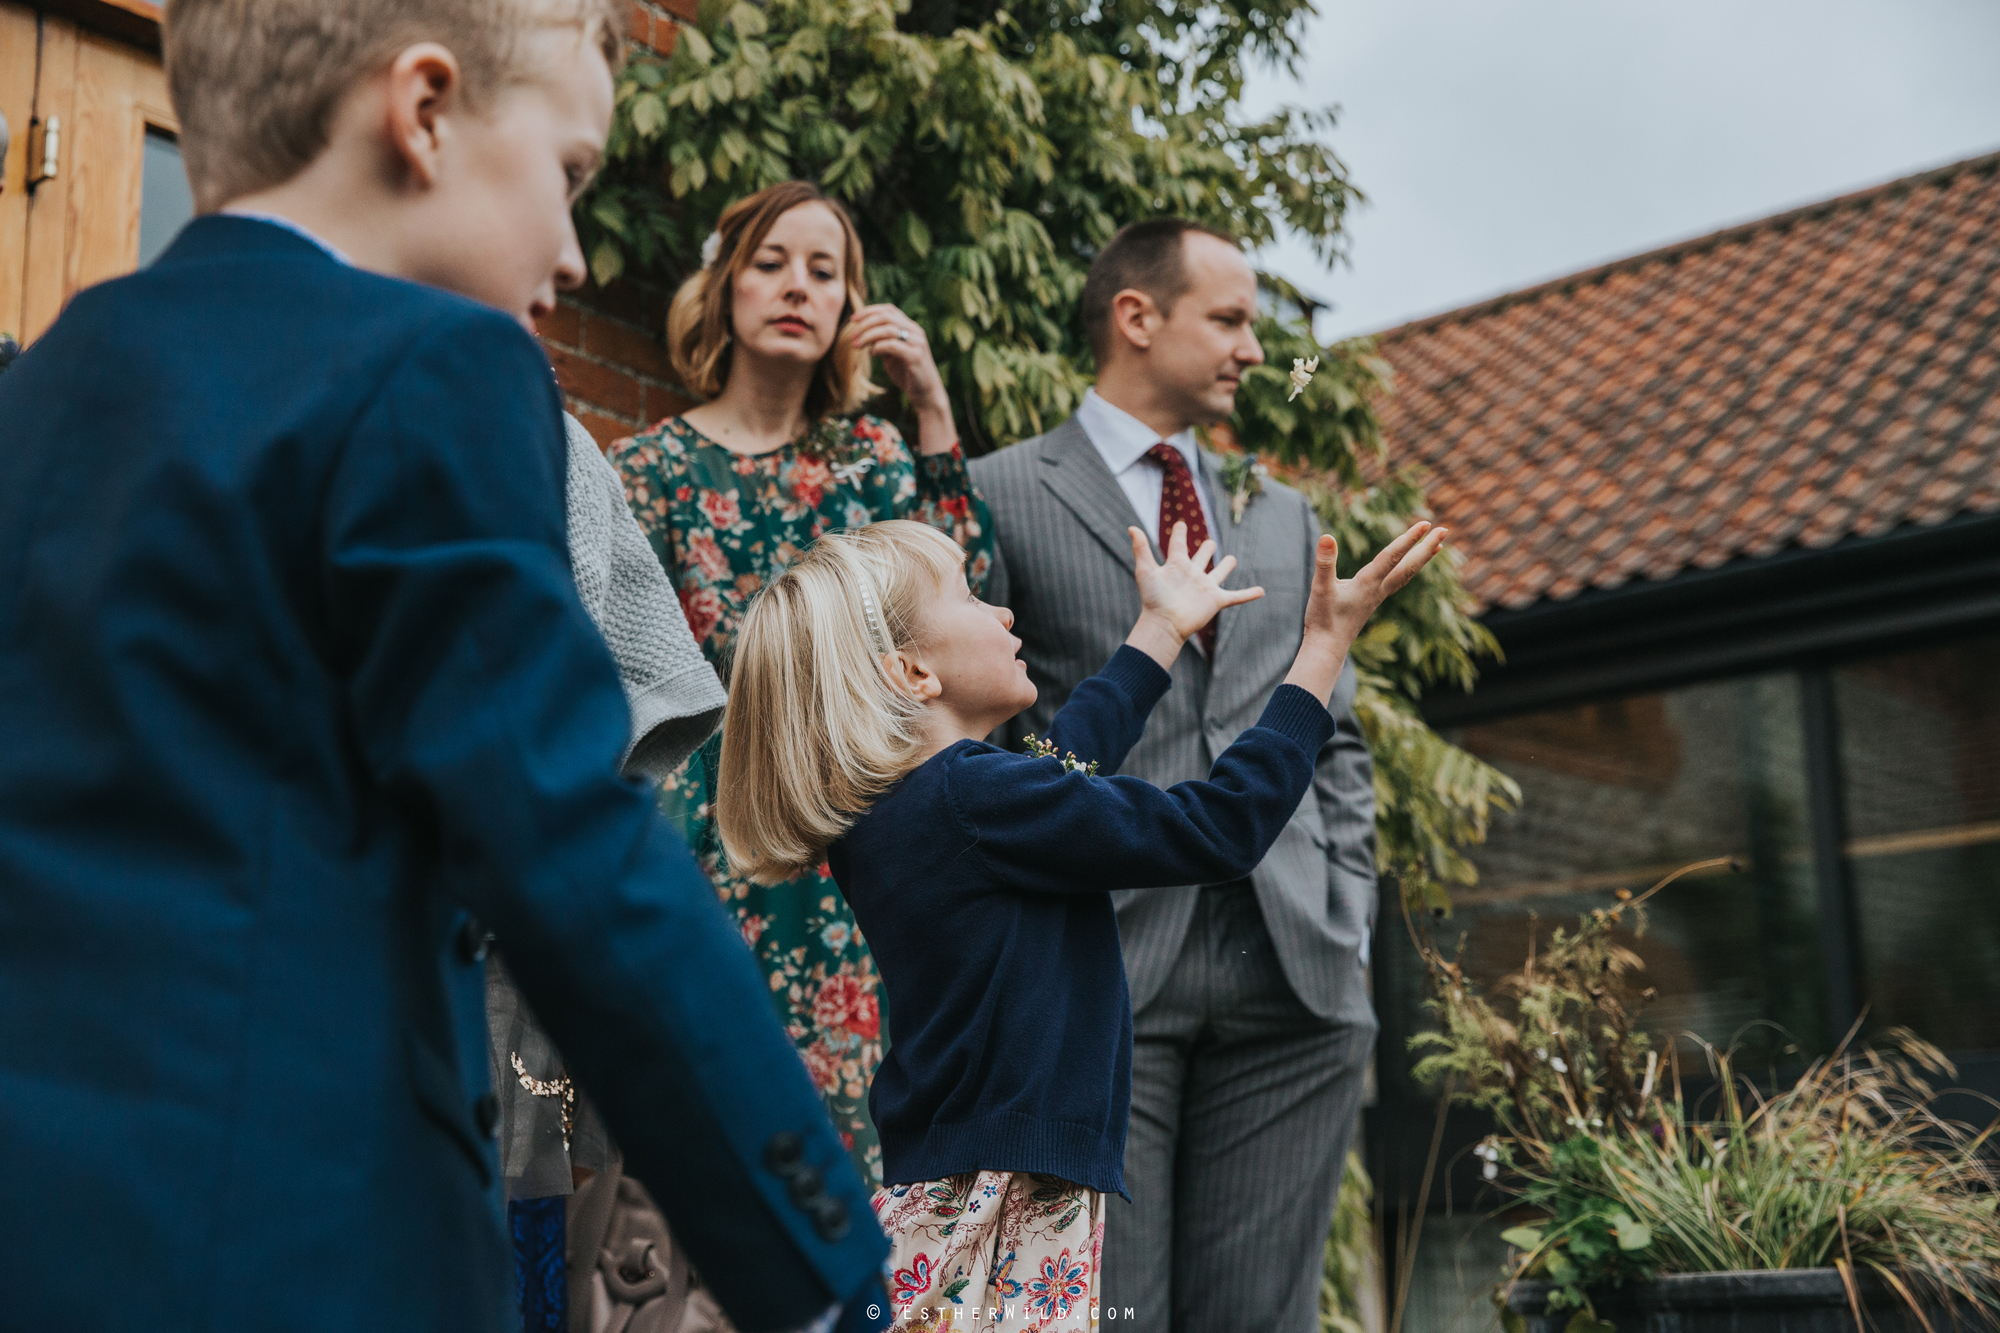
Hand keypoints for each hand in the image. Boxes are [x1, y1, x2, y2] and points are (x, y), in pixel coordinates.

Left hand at [847, 304, 951, 446]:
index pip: (889, 310)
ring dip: (868, 336)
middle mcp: (915, 331)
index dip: (869, 311)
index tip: (853, 320)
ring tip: (856, 345)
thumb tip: (863, 334)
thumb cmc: (907, 374)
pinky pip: (892, 345)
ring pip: (888, 330)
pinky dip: (878, 347)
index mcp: (910, 328)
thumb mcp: (892, 355)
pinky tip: (872, 354)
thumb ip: (882, 342)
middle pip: (886, 317)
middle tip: (851, 335)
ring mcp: (917, 343)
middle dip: (865, 323)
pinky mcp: (915, 356)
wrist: (926, 394)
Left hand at [1124, 522, 1265, 668]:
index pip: (1178, 544)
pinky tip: (1261, 591)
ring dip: (1225, 567)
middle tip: (1210, 542)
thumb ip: (1141, 549)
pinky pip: (1236, 596)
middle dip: (1206, 549)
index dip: (1179, 533)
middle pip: (1202, 557)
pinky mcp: (1216, 601)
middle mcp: (1192, 574)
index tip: (1180, 524)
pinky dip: (1249, 594)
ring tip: (1231, 559)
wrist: (1165, 624)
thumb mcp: (1145, 570)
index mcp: (1176, 565)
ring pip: (1219, 573)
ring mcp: (1205, 588)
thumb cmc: (1153, 599)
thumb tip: (1131, 527)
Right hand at [1284, 522, 1448, 701]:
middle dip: (1425, 547)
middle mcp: (1378, 589)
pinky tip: (1408, 566)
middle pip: (1408, 566)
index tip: (1426, 524)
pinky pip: (1397, 581)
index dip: (1409, 539)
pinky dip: (1408, 570)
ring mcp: (1377, 597)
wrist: (1328, 649)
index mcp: (1367, 584)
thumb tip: (1327, 536)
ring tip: (1437, 546)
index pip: (1392, 556)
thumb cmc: (1323, 620)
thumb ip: (1324, 562)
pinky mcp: (1372, 602)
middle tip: (1444, 530)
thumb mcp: (1320, 588)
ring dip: (1421, 559)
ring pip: (1406, 574)